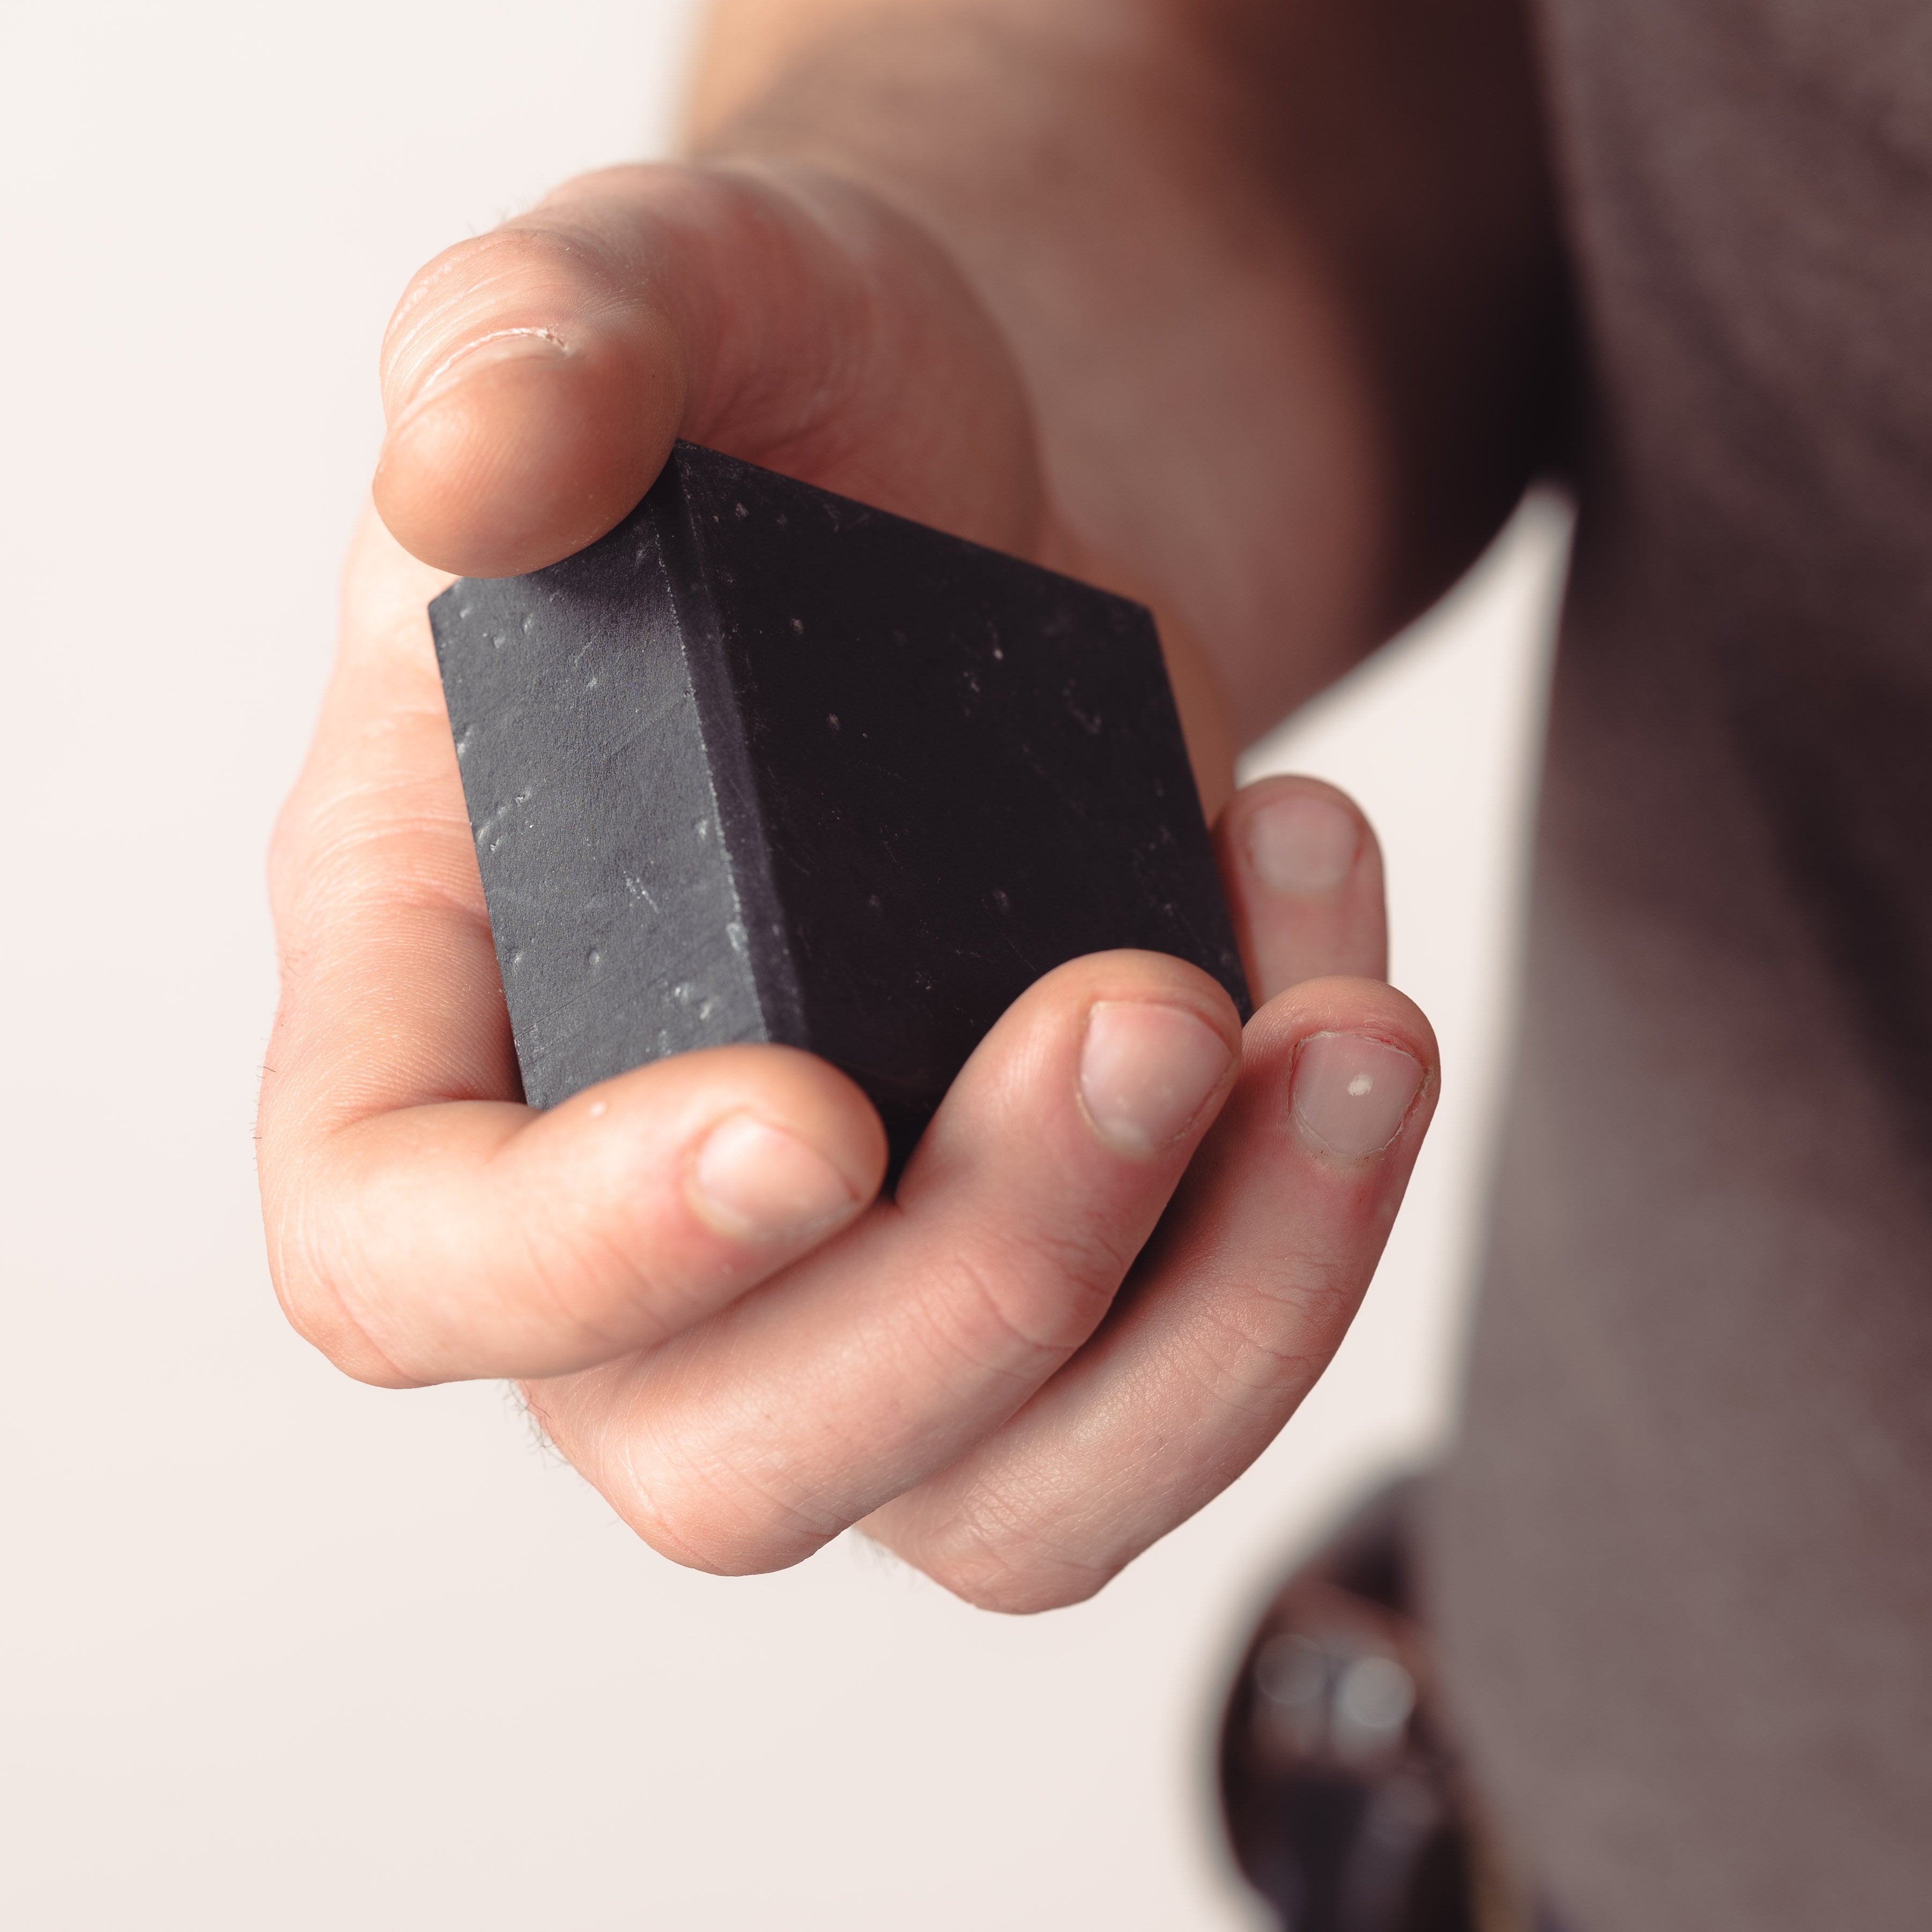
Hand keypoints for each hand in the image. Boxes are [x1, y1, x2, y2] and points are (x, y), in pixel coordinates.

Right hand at [259, 161, 1436, 1609]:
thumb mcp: (670, 296)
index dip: (579, 1259)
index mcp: (437, 1006)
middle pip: (725, 1460)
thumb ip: (539, 341)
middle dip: (980, 1277)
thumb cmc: (803, 409)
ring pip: (1000, 1508)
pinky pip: (1177, 1397)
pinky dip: (1305, 1229)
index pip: (399, 1259)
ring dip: (1218, 1307)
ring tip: (1344, 1022)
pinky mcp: (1059, 1270)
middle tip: (1143, 1002)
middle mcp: (623, 1207)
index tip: (811, 1108)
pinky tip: (1346, 975)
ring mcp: (853, 1281)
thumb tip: (475, 462)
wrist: (999, 487)